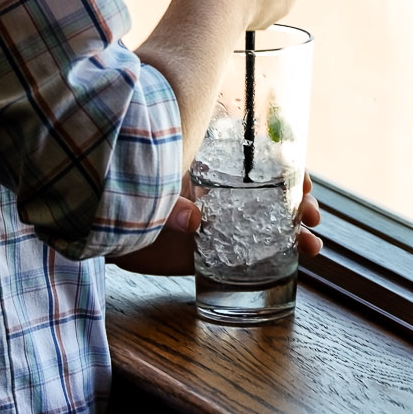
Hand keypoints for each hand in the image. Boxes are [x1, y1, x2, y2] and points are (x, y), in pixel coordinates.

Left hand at [111, 175, 323, 275]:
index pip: (256, 157)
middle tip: (311, 213)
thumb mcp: (150, 184)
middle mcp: (220, 190)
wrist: (99, 223)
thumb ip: (171, 202)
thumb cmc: (124, 187)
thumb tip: (194, 219)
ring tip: (314, 243)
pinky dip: (279, 254)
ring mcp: (220, 220)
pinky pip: (252, 253)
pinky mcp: (213, 251)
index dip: (286, 164)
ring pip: (269, 221)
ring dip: (297, 229)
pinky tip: (304, 256)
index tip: (304, 177)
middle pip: (272, 190)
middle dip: (298, 200)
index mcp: (208, 163)